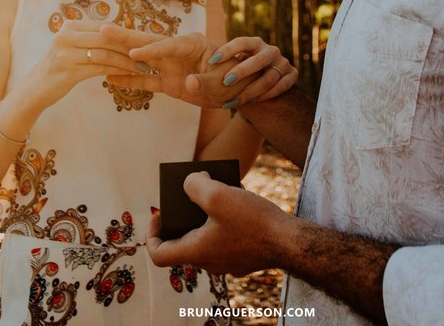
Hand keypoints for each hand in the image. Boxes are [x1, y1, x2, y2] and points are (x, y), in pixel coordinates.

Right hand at [26, 21, 141, 107]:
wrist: (36, 88)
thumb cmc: (60, 66)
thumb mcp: (72, 46)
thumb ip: (91, 37)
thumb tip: (121, 32)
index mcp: (70, 26)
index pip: (104, 27)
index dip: (125, 35)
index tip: (143, 42)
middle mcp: (66, 36)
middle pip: (106, 39)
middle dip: (129, 47)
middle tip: (148, 54)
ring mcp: (65, 54)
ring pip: (105, 55)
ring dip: (126, 62)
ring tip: (142, 67)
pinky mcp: (68, 72)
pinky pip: (99, 69)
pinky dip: (117, 71)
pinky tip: (129, 75)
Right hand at [101, 28, 296, 107]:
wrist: (240, 91)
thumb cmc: (235, 80)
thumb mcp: (223, 81)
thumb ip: (205, 82)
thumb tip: (187, 83)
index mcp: (194, 44)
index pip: (169, 45)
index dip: (152, 50)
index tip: (134, 52)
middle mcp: (178, 51)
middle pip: (149, 42)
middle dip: (126, 37)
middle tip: (103, 29)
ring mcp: (171, 66)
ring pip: (141, 58)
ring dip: (120, 55)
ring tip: (96, 48)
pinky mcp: (168, 82)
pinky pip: (145, 80)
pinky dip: (129, 79)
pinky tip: (109, 79)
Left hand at [146, 172, 288, 275]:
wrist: (290, 241)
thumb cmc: (253, 221)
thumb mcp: (218, 195)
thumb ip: (195, 185)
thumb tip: (191, 182)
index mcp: (196, 252)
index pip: (159, 254)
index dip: (153, 233)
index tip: (160, 215)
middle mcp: (210, 262)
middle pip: (184, 243)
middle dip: (183, 218)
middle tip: (191, 196)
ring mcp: (229, 262)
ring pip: (207, 239)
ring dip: (207, 218)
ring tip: (218, 193)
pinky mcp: (246, 257)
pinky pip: (227, 239)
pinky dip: (226, 222)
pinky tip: (239, 201)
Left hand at [201, 36, 297, 105]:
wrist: (263, 84)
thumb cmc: (240, 74)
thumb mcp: (229, 68)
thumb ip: (212, 72)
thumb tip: (187, 83)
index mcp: (253, 43)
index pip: (241, 42)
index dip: (227, 50)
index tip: (211, 61)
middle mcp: (269, 50)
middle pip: (258, 59)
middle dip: (242, 71)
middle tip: (225, 82)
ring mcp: (282, 63)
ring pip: (269, 77)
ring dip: (252, 89)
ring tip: (235, 100)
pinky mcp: (292, 75)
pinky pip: (281, 86)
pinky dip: (267, 95)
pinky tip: (253, 101)